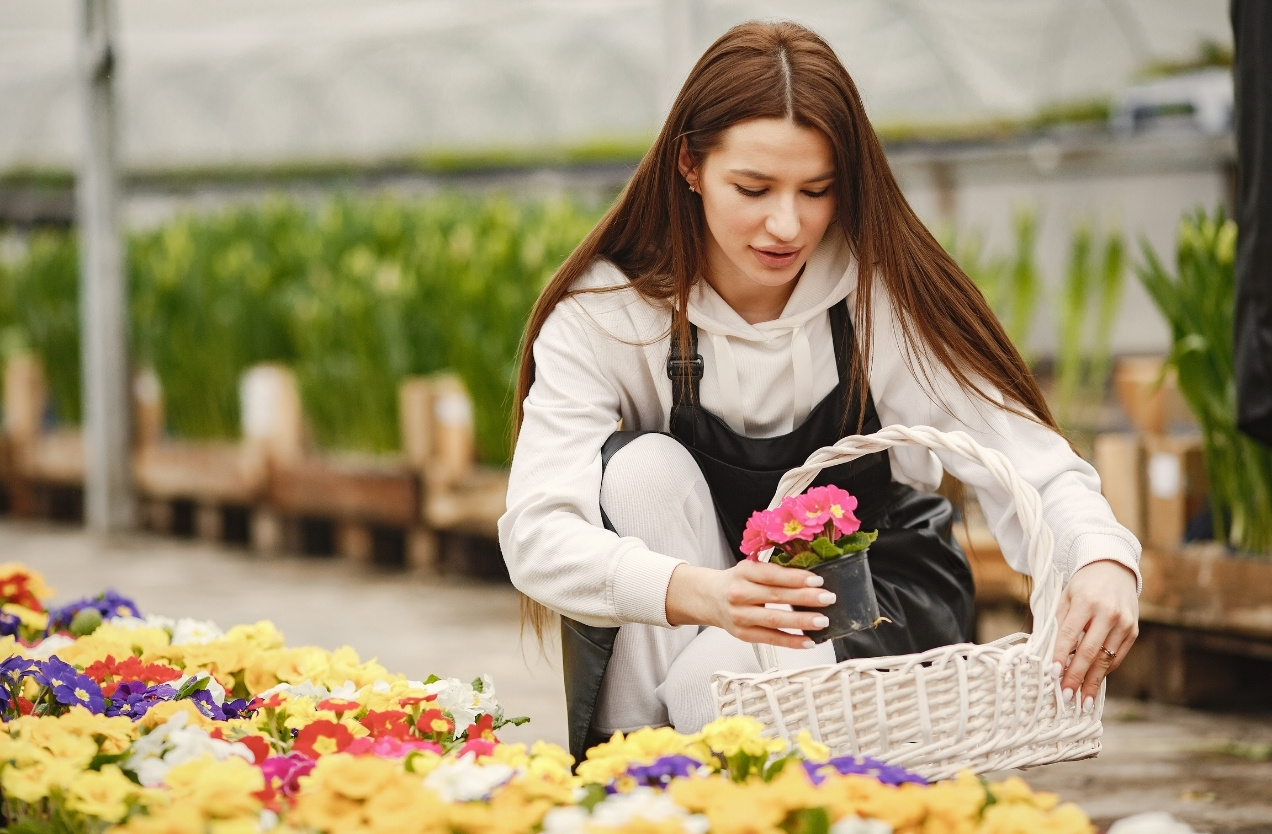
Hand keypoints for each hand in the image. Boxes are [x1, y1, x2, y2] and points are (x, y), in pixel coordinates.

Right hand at [665, 561, 837, 648]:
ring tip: (823, 621)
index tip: (817, 579)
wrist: (710, 598)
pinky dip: (792, 642)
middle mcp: (739, 594)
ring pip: (774, 620)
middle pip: (776, 597)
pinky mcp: (743, 635)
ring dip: (801, 622)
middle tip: (828, 598)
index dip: (795, 577)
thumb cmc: (737, 581)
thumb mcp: (750, 568)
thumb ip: (774, 572)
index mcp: (743, 572)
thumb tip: (811, 579)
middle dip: (805, 598)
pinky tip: (809, 641)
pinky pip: (771, 639)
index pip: (771, 575)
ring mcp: (740, 616)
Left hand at [1052, 560, 1138, 711]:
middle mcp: (1108, 613)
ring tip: (1082, 701)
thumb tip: (1047, 654)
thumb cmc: (1082, 585)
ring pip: (1106, 659)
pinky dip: (1104, 671)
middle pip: (1089, 651)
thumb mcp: (1065, 596)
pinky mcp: (1133, 631)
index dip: (1060, 655)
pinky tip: (1094, 683)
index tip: (1052, 674)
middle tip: (1066, 696)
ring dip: (1093, 682)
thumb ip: (1058, 622)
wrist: (1114, 569)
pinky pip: (1117, 657)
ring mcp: (1124, 623)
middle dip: (1077, 676)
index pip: (1069, 634)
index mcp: (1086, 601)